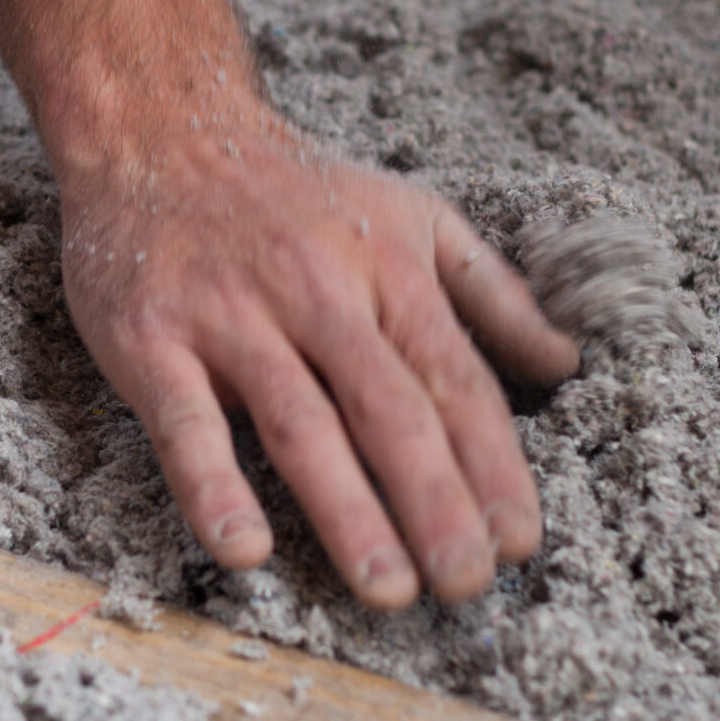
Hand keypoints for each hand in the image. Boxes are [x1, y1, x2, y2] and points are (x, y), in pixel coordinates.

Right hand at [59, 107, 579, 609]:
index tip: (521, 540)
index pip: (452, 380)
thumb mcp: (411, 217)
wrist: (159, 132)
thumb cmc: (296, 193)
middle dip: (436, 502)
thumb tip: (568, 363)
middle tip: (468, 583)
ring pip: (301, 423)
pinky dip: (214, 485)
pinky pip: (186, 422)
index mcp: (387, 267)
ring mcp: (231, 316)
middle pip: (389, 409)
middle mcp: (316, 291)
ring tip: (388, 588)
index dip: (492, 463)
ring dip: (348, 512)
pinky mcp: (151, 339)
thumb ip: (491, 293)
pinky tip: (245, 547)